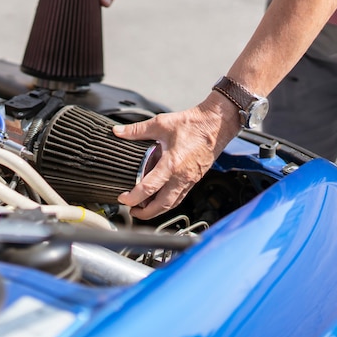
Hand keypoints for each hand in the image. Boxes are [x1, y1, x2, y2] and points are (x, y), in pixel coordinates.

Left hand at [113, 92, 240, 219]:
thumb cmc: (194, 124)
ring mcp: (190, 180)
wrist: (217, 124)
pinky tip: (161, 198)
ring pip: (172, 204)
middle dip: (145, 213)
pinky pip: (180, 196)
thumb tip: (118, 131)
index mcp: (171, 164)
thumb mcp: (161, 124)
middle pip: (162, 205)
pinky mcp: (195, 179)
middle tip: (132, 211)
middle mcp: (182, 176)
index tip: (123, 199)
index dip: (133, 198)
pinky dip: (168, 202)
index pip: (148, 188)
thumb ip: (137, 130)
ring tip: (144, 208)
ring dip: (157, 210)